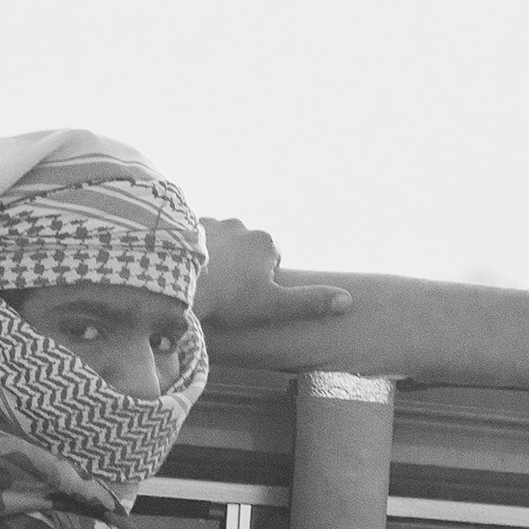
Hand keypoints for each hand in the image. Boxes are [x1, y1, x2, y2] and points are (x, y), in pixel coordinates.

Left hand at [195, 216, 349, 325]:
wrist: (180, 285)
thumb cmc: (229, 299)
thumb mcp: (274, 305)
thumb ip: (310, 302)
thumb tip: (348, 301)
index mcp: (266, 241)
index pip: (271, 261)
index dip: (261, 282)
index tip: (246, 297)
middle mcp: (243, 225)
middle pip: (247, 250)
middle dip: (240, 267)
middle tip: (225, 292)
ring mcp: (214, 222)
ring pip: (223, 243)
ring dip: (218, 258)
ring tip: (206, 281)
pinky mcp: (188, 225)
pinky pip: (197, 239)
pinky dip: (196, 252)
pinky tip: (189, 270)